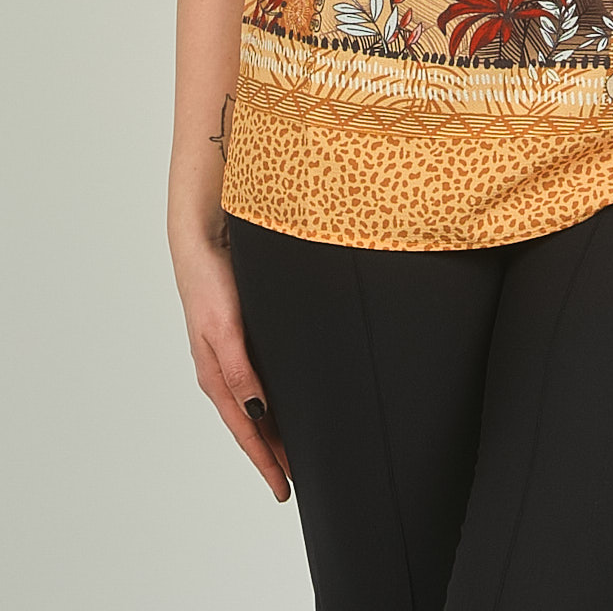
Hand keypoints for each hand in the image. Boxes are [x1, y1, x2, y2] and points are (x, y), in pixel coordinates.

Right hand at [172, 230, 291, 501]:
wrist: (203, 239)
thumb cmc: (209, 282)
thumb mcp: (225, 329)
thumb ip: (240, 371)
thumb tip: (258, 412)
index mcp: (216, 376)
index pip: (246, 430)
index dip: (265, 461)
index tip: (284, 489)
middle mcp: (223, 370)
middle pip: (251, 423)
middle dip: (271, 452)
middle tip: (295, 478)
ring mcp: (230, 353)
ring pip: (255, 403)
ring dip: (273, 427)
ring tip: (295, 449)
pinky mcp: (241, 335)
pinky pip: (258, 378)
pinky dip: (272, 397)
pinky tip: (286, 399)